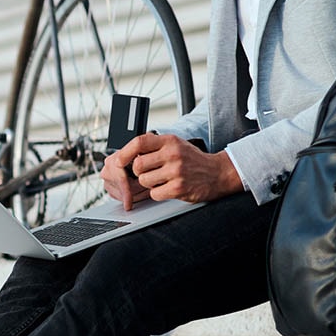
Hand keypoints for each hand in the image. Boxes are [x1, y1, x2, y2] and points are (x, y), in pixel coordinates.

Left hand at [102, 133, 243, 210]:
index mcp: (170, 141)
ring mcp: (176, 172)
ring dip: (148, 184)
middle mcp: (173, 154)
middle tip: (147, 173)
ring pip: (144, 181)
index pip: (140, 142)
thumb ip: (154, 145)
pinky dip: (157, 193)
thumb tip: (126, 152)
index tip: (118, 160)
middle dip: (138, 172)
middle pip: (138, 165)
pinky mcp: (179, 188)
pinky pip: (154, 194)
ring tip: (161, 180)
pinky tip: (168, 188)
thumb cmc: (192, 160)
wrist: (217, 173)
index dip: (125, 152)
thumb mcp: (176, 144)